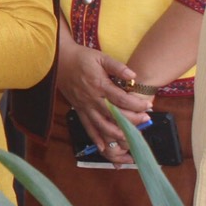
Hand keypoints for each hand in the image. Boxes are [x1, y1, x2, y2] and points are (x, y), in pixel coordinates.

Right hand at [56, 40, 151, 164]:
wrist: (58, 60)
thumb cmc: (81, 57)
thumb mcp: (101, 57)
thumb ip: (117, 67)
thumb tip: (134, 76)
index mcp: (99, 84)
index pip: (121, 99)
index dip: (136, 104)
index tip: (148, 106)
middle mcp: (92, 98)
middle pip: (114, 115)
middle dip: (132, 120)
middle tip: (146, 120)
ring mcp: (84, 106)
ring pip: (102, 125)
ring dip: (117, 134)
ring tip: (131, 137)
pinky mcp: (78, 109)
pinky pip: (87, 126)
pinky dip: (95, 138)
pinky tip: (104, 147)